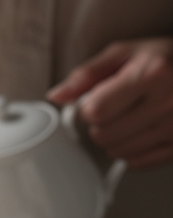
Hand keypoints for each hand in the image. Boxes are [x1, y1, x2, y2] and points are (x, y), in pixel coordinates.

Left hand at [48, 37, 172, 168]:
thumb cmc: (163, 59)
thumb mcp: (125, 54)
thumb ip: (87, 74)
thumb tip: (57, 96)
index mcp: (152, 74)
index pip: (96, 111)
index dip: (87, 108)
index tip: (96, 100)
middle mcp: (168, 102)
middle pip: (103, 135)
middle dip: (100, 124)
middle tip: (116, 109)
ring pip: (117, 152)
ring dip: (114, 139)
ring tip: (131, 118)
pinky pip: (137, 163)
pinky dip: (132, 151)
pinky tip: (142, 131)